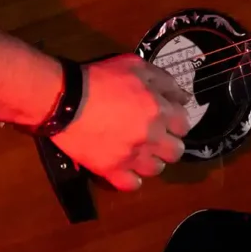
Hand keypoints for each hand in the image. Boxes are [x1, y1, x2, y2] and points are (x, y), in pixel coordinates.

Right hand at [52, 54, 189, 191]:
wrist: (66, 99)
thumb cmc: (102, 78)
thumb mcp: (136, 66)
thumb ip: (164, 81)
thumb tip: (184, 97)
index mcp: (158, 110)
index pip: (184, 124)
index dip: (177, 120)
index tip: (167, 118)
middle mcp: (150, 136)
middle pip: (176, 151)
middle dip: (169, 143)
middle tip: (156, 137)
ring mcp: (131, 156)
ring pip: (156, 169)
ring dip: (151, 160)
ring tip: (140, 151)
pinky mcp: (111, 170)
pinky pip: (131, 184)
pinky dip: (132, 178)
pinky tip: (126, 168)